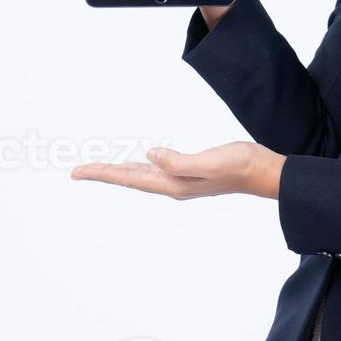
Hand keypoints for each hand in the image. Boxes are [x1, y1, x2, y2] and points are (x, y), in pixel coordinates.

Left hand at [70, 142, 285, 199]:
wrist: (264, 172)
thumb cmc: (240, 165)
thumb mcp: (209, 162)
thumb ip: (178, 162)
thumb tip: (150, 155)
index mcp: (173, 184)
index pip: (129, 177)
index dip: (103, 173)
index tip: (77, 171)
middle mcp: (173, 185)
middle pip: (130, 178)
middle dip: (104, 173)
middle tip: (78, 171)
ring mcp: (181, 180)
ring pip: (141, 175)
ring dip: (120, 171)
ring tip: (100, 168)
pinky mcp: (190, 172)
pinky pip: (155, 169)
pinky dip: (140, 165)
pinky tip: (140, 162)